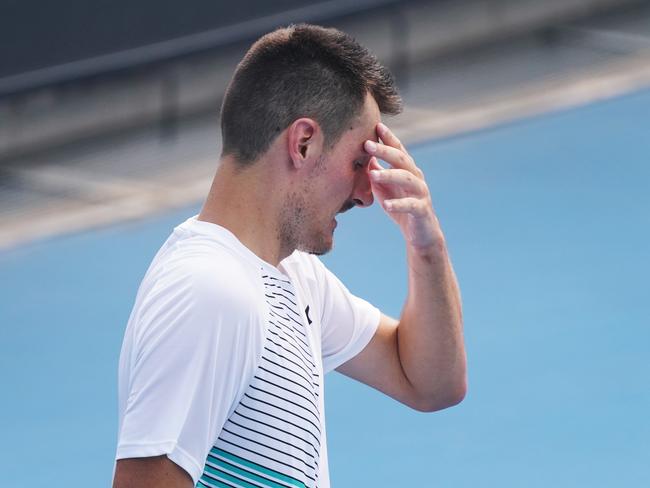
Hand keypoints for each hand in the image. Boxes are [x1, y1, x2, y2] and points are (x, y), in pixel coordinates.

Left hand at [365, 123, 442, 251]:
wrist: (420, 233)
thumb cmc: (399, 206)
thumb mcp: (384, 187)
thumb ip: (375, 171)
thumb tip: (360, 155)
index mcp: (407, 170)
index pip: (398, 150)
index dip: (388, 138)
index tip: (376, 125)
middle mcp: (416, 177)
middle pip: (401, 160)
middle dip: (385, 151)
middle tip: (367, 144)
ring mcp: (421, 193)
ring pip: (407, 179)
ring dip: (389, 175)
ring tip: (373, 174)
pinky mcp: (422, 210)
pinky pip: (411, 205)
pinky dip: (398, 204)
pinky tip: (386, 205)